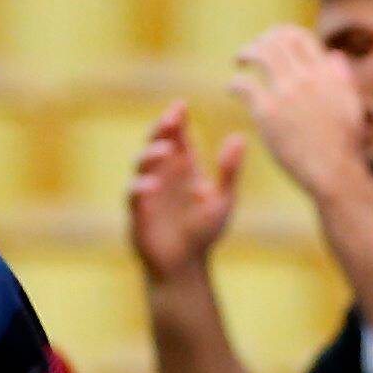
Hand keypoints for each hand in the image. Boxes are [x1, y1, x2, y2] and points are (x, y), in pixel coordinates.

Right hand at [124, 101, 243, 277]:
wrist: (184, 266)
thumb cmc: (204, 233)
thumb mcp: (223, 199)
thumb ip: (229, 170)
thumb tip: (239, 136)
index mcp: (185, 167)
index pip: (178, 136)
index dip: (176, 119)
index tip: (181, 106)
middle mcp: (164, 173)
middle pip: (156, 141)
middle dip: (160, 128)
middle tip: (170, 119)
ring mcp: (148, 190)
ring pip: (141, 163)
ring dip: (151, 153)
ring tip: (166, 150)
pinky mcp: (137, 210)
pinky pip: (133, 193)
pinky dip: (140, 186)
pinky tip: (152, 184)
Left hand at [228, 27, 372, 202]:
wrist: (334, 170)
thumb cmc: (345, 144)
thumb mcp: (352, 105)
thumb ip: (342, 78)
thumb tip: (333, 55)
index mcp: (327, 73)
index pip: (300, 37)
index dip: (283, 34)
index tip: (273, 40)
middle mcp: (306, 77)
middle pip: (277, 41)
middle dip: (261, 41)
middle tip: (251, 51)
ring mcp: (286, 93)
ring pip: (260, 56)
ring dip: (246, 54)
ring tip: (239, 61)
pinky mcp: (268, 113)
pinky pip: (245, 86)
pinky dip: (235, 83)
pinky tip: (232, 89)